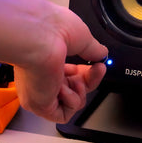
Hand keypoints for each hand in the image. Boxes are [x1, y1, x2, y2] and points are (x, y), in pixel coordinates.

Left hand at [13, 3, 107, 122]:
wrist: (40, 35)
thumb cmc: (52, 28)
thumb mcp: (81, 37)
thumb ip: (93, 49)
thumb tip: (102, 54)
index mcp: (45, 58)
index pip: (69, 73)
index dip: (86, 72)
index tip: (98, 65)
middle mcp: (40, 74)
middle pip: (73, 88)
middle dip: (89, 80)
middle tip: (97, 69)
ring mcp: (40, 90)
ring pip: (71, 102)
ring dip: (79, 89)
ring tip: (74, 78)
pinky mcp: (39, 104)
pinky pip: (64, 114)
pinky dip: (71, 101)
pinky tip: (64, 87)